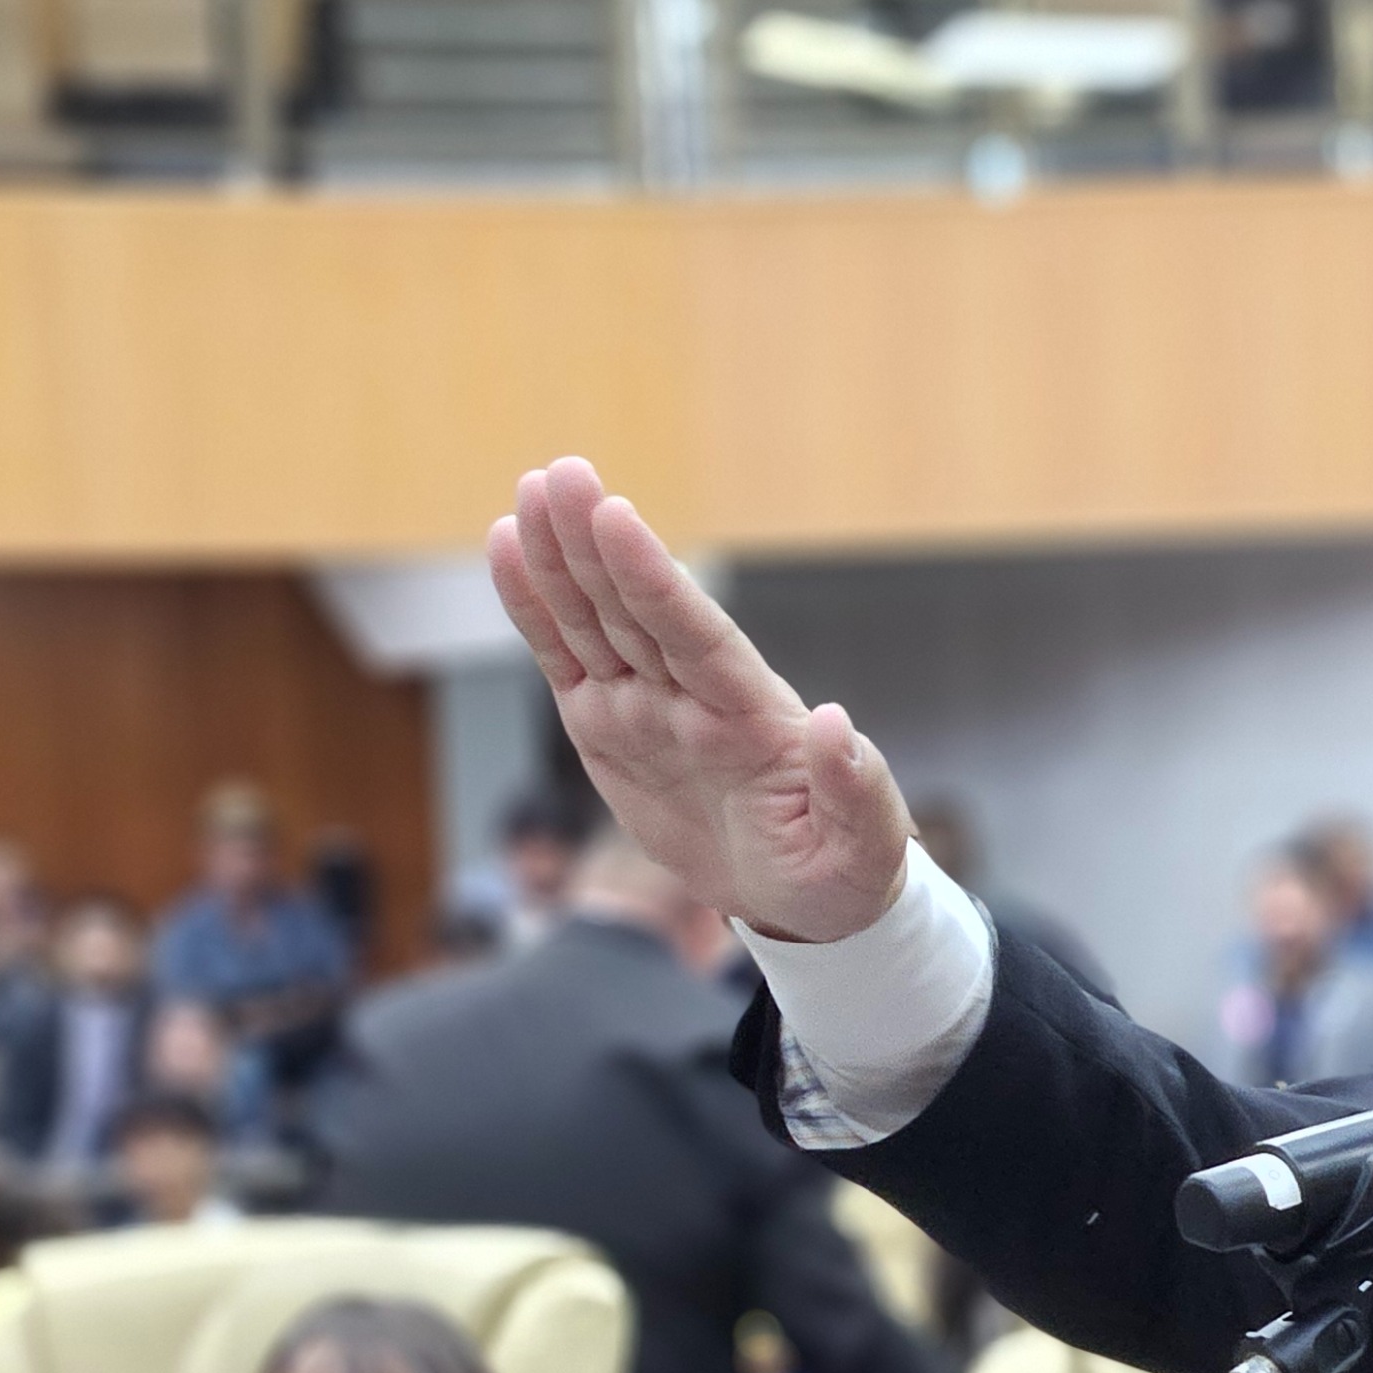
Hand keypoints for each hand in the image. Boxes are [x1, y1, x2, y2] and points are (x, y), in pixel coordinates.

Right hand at [487, 457, 910, 943]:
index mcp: (752, 715)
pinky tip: (508, 549)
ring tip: (531, 489)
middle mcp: (694, 695)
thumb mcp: (864, 848)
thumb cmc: (839, 870)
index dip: (654, 578)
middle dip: (596, 544)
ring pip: (594, 620)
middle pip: (636, 609)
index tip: (618, 517)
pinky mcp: (608, 726)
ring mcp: (647, 704)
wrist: (799, 899)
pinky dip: (535, 609)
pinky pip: (564, 658)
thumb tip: (835, 724)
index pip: (696, 635)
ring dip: (560, 558)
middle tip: (562, 473)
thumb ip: (857, 790)